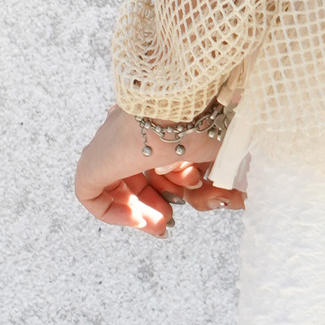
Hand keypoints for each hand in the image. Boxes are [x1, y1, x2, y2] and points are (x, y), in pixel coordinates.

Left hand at [73, 106, 245, 231]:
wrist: (185, 102)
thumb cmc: (211, 118)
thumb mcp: (220, 148)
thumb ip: (220, 169)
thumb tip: (235, 196)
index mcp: (154, 115)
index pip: (151, 153)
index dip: (167, 182)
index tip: (184, 199)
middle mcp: (130, 124)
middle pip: (133, 170)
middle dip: (153, 200)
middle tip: (170, 220)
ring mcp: (110, 140)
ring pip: (116, 181)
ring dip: (140, 207)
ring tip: (161, 222)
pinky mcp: (94, 160)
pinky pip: (89, 192)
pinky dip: (112, 211)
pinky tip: (138, 218)